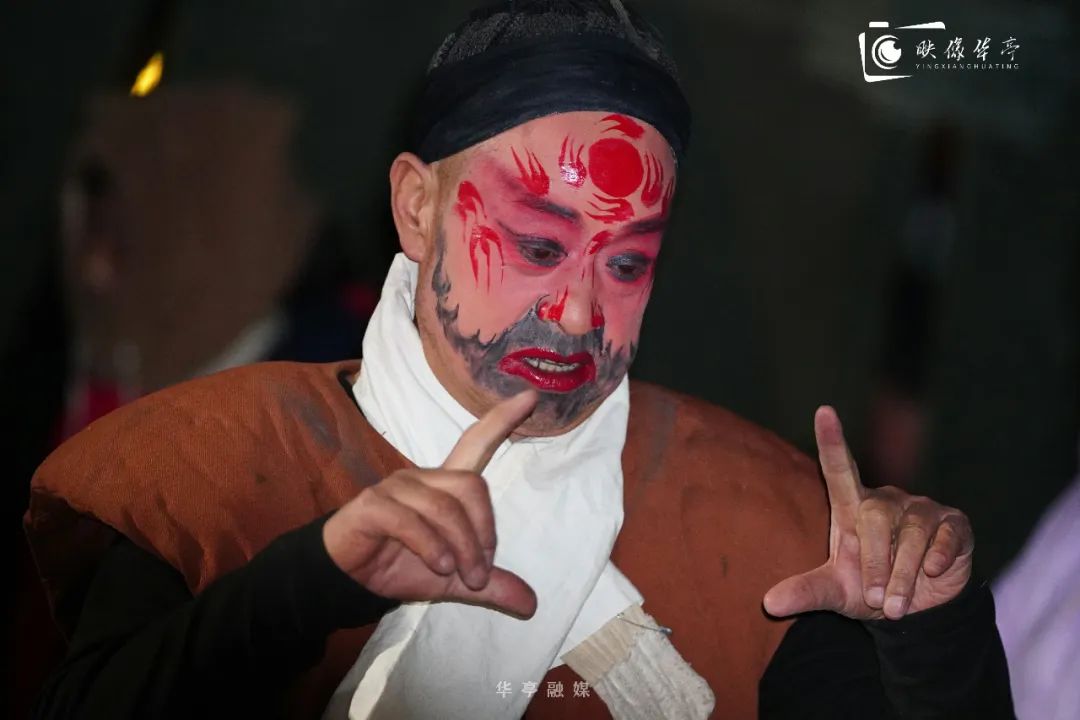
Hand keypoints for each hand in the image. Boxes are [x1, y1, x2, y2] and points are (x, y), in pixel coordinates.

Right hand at [323, 390, 538, 618]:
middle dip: (483, 534)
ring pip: (445, 507)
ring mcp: (396, 487)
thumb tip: (531, 604)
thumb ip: (491, 586)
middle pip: (472, 486)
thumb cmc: (401, 566)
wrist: (348, 580)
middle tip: (480, 573)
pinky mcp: (373, 504)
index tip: (530, 395)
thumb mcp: (454, 582)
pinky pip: (412, 520)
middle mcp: (422, 478)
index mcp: (445, 486)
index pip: (476, 443)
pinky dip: (432, 547)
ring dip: (461, 548)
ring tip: (461, 576)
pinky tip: (439, 566)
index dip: (502, 420)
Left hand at [763, 406, 972, 620]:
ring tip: (895, 605)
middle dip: (874, 564)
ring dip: (903, 576)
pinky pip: (946, 536)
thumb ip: (806, 592)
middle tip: (875, 602)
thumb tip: (769, 603)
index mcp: (852, 509)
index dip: (832, 440)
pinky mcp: (954, 523)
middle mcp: (885, 501)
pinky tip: (934, 573)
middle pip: (874, 517)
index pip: (839, 468)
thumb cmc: (868, 591)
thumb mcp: (836, 593)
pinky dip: (938, 558)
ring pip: (912, 534)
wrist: (917, 612)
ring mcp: (921, 509)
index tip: (823, 411)